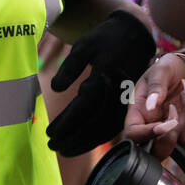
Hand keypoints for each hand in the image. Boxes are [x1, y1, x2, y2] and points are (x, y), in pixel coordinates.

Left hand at [46, 10, 155, 155]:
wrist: (136, 35)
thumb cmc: (106, 39)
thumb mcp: (85, 46)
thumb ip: (69, 67)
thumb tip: (56, 88)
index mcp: (104, 77)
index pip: (82, 107)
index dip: (65, 123)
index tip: (49, 132)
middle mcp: (117, 92)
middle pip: (93, 124)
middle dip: (71, 138)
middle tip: (52, 145)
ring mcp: (126, 101)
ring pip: (104, 131)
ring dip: (83, 143)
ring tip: (64, 149)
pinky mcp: (129, 105)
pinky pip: (113, 127)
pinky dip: (97, 139)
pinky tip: (82, 143)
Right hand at [123, 53, 184, 160]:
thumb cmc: (168, 69)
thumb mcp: (160, 71)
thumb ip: (156, 86)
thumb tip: (151, 104)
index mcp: (137, 115)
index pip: (132, 135)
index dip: (147, 134)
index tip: (163, 123)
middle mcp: (151, 129)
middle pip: (155, 153)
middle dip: (169, 140)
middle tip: (175, 110)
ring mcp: (170, 134)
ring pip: (181, 143)